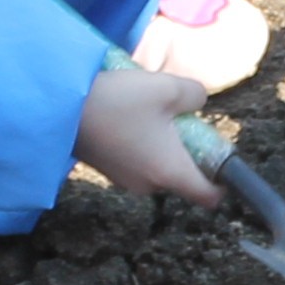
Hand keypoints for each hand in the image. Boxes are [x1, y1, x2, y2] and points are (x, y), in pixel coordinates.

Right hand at [74, 62, 220, 202]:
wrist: (60, 107)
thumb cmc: (120, 101)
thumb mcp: (168, 88)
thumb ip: (195, 96)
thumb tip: (197, 104)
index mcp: (170, 172)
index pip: (209, 197)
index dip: (224, 183)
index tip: (222, 159)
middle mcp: (149, 184)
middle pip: (183, 176)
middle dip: (188, 150)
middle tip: (179, 118)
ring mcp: (126, 180)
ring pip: (159, 166)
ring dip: (163, 144)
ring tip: (151, 112)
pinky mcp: (109, 170)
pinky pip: (138, 161)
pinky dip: (143, 145)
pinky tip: (129, 116)